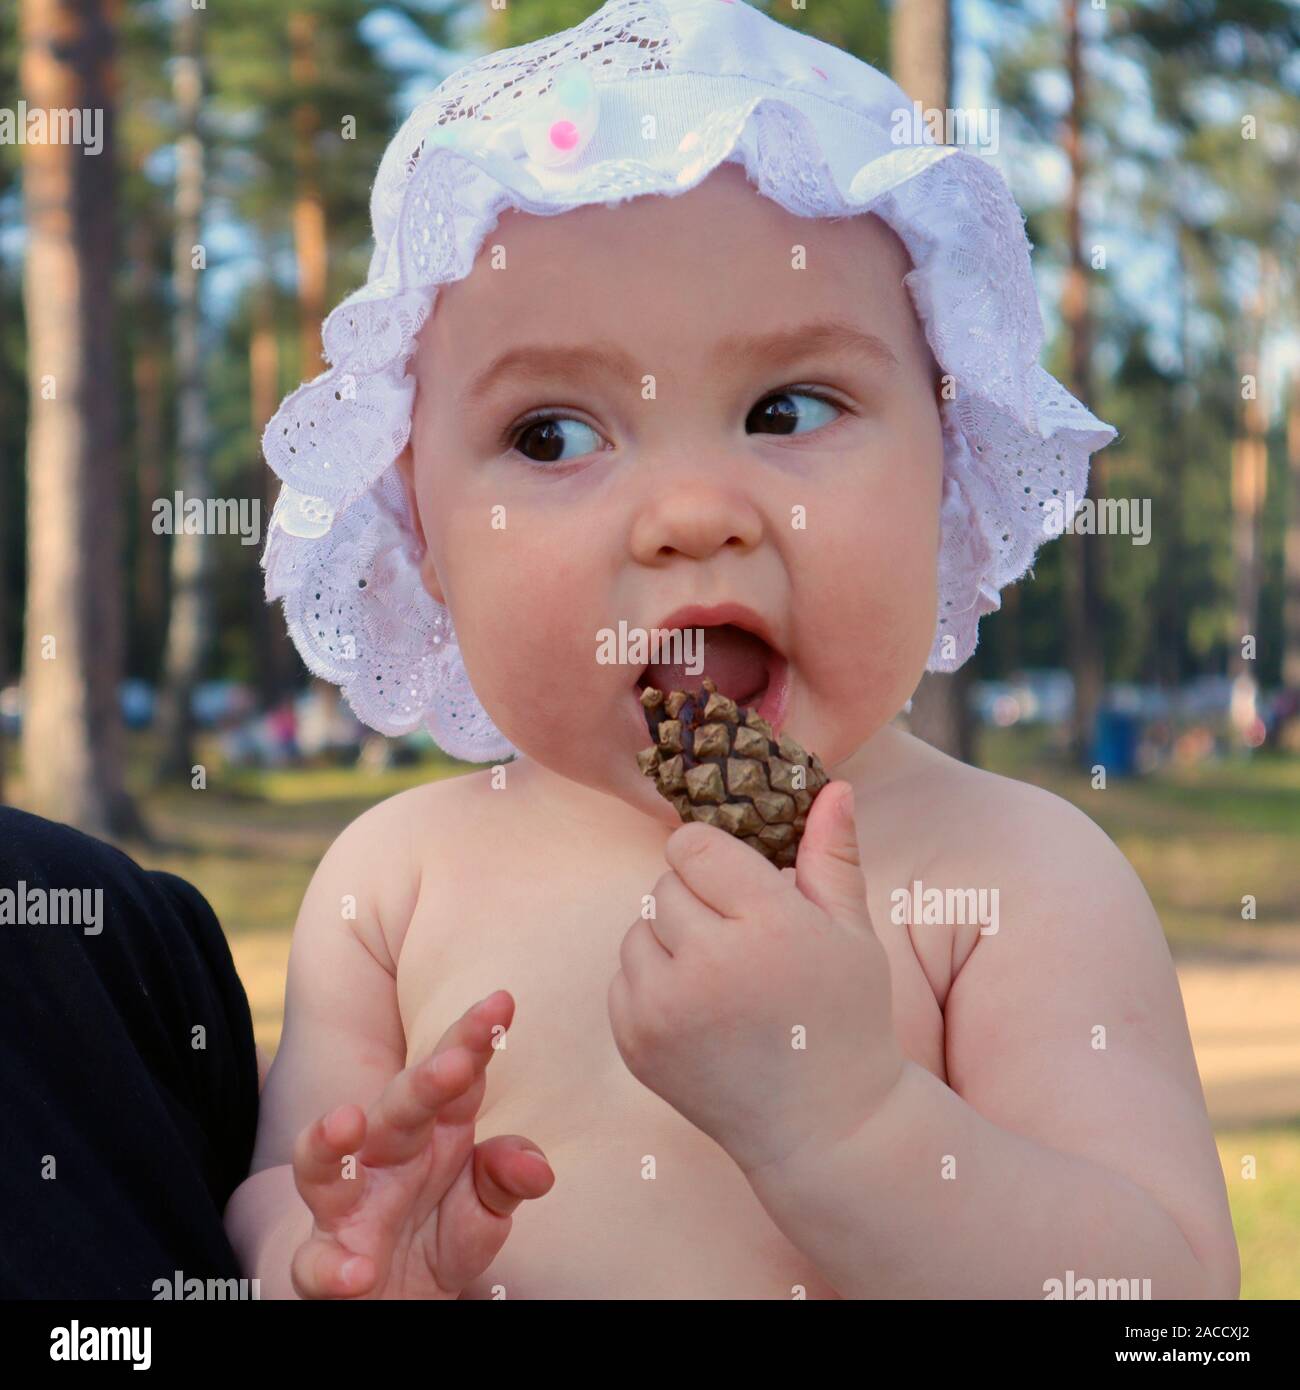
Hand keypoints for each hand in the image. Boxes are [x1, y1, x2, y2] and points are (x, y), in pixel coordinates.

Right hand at [289, 990, 552, 1298]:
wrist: (395, 1299)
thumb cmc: (441, 1234)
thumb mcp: (485, 1208)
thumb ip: (506, 1178)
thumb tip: (536, 1168)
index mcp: (435, 1131)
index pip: (456, 1076)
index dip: (474, 1038)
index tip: (502, 1003)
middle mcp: (386, 1157)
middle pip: (398, 1108)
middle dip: (423, 1082)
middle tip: (456, 1061)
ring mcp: (349, 1210)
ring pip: (323, 1167)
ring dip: (327, 1142)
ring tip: (345, 1122)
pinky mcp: (324, 1266)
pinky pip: (317, 1263)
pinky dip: (331, 1268)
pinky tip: (358, 1273)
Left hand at [608, 782, 903, 1176]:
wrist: (825, 1128)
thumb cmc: (844, 1018)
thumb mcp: (853, 933)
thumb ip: (833, 855)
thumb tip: (833, 785)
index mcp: (768, 926)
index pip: (693, 846)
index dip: (715, 859)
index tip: (740, 886)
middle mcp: (709, 965)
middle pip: (665, 884)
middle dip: (698, 900)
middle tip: (739, 941)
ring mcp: (664, 1010)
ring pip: (638, 928)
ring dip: (670, 940)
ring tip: (720, 977)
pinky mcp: (635, 1044)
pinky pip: (621, 977)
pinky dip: (650, 982)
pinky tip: (697, 1008)